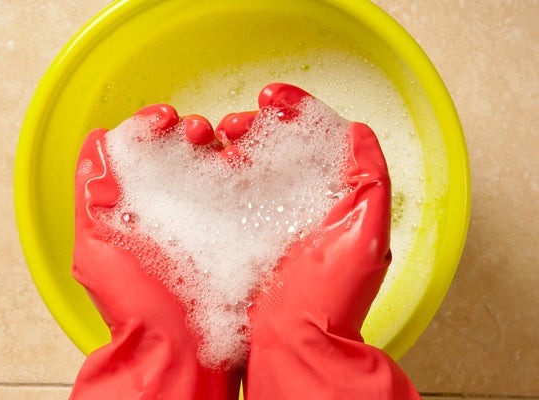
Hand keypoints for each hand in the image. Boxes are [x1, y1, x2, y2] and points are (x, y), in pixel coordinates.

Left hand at [69, 105, 240, 399]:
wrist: (184, 352)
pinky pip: (256, 187)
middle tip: (197, 132)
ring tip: (226, 136)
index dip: (155, 126)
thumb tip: (96, 140)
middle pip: (189, 154)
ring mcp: (217, 219)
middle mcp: (181, 209)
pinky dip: (254, 163)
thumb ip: (92, 191)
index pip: (150, 151)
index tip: (164, 119)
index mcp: (144, 205)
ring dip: (224, 141)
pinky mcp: (248, 231)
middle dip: (193, 131)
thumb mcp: (99, 245)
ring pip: (224, 163)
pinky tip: (249, 156)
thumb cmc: (138, 304)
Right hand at [232, 83, 420, 398]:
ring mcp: (259, 218)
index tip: (274, 97)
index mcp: (324, 195)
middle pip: (269, 146)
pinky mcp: (231, 234)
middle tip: (235, 123)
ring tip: (210, 136)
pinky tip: (197, 160)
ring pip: (238, 163)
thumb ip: (370, 178)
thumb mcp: (366, 234)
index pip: (310, 136)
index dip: (293, 109)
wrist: (292, 345)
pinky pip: (215, 192)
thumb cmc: (330, 297)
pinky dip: (204, 170)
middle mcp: (291, 202)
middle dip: (251, 123)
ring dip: (223, 141)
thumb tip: (360, 131)